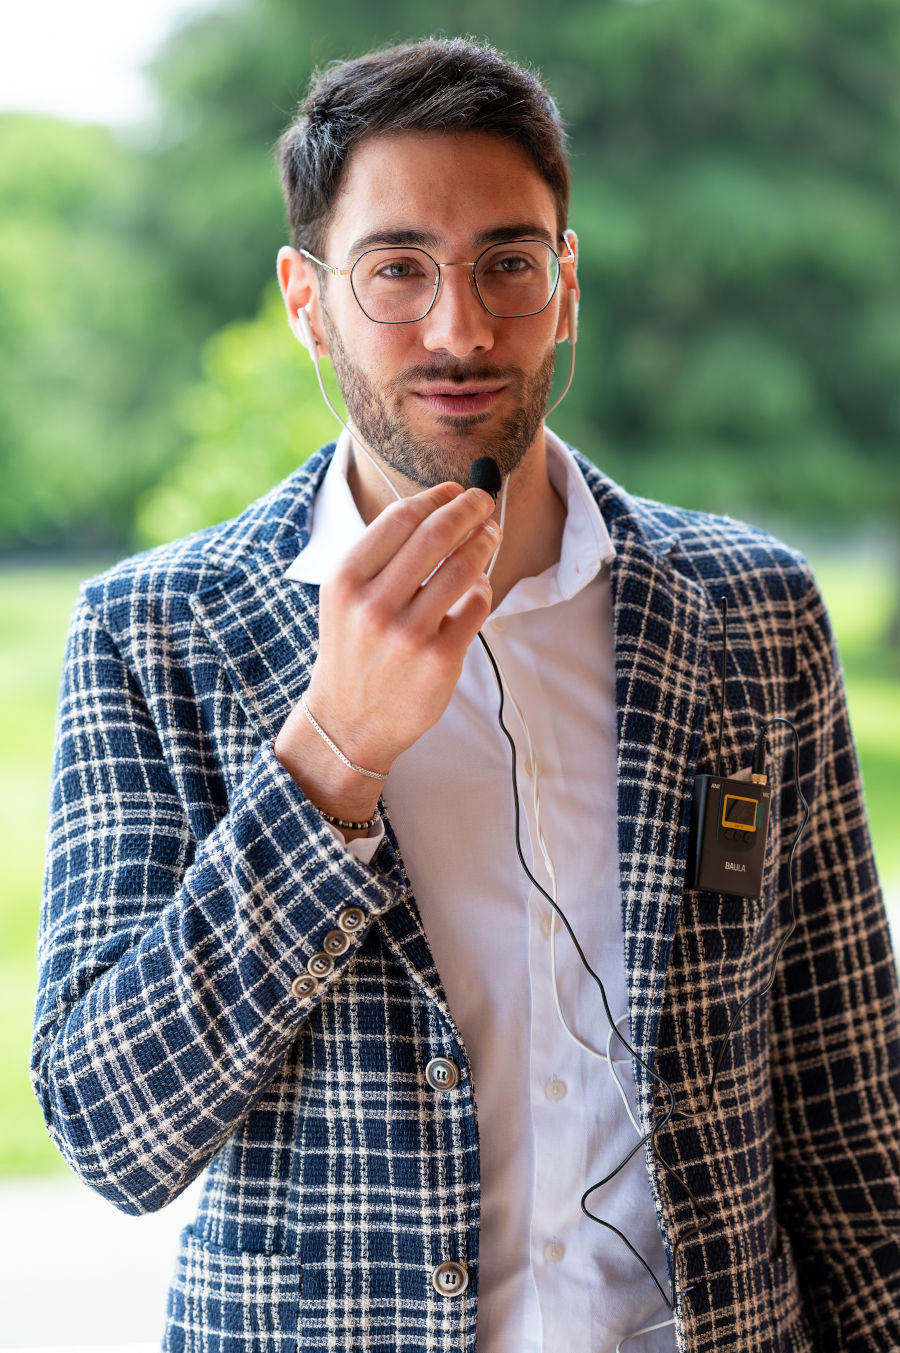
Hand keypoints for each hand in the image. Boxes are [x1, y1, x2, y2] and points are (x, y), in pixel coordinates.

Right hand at [274, 482, 499, 825]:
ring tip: (492, 535)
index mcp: (346, 580)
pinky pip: (477, 607)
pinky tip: (481, 586)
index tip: (454, 490)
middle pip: (436, 535)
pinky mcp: (440, 660)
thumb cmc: (353, 650)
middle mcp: (374, 605)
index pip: (400, 519)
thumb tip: (437, 507)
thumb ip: (381, 556)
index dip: (435, 497)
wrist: (349, 720)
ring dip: (485, 542)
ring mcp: (409, 634)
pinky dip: (485, 589)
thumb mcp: (346, 598)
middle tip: (484, 501)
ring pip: (464, 568)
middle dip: (469, 508)